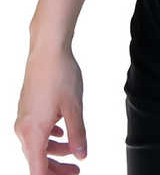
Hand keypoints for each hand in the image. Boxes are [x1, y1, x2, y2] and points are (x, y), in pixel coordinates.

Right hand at [15, 42, 86, 173]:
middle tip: (76, 170)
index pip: (38, 170)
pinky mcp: (27, 108)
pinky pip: (36, 131)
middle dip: (56, 168)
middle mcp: (23, 128)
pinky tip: (61, 131)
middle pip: (37, 159)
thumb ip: (77, 134)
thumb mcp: (74, 107)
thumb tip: (82, 155)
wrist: (48, 50)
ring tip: (74, 148)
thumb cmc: (61, 75)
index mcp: (33, 132)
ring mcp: (23, 118)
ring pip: (37, 144)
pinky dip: (49, 136)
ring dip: (55, 150)